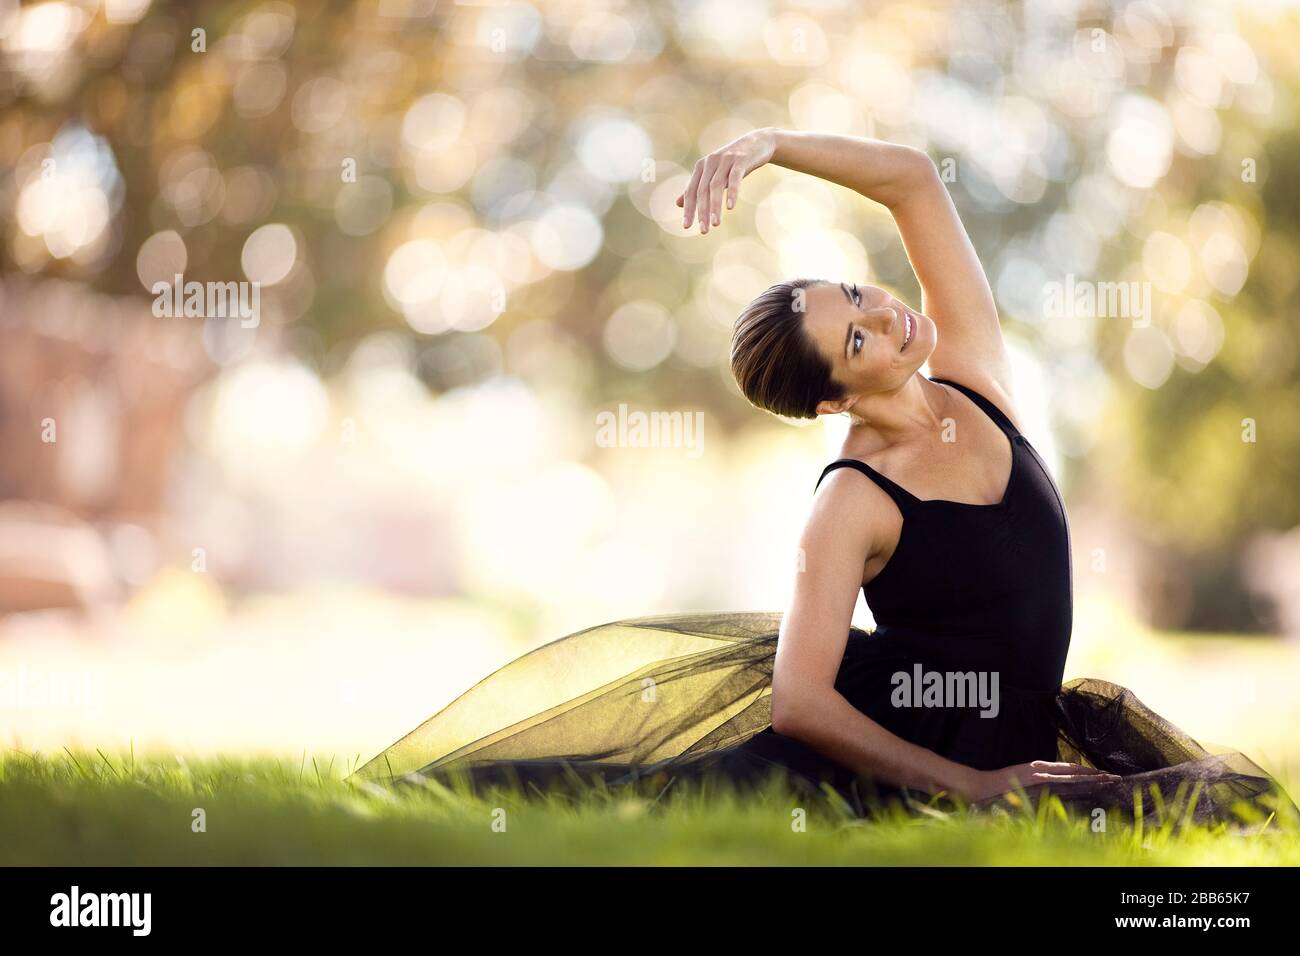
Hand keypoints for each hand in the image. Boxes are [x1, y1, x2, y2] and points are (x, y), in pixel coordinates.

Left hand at [676, 128, 776, 234]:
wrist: (758, 143)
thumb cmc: (733, 164)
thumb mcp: (713, 175)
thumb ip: (697, 188)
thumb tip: (677, 203)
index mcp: (701, 167)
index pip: (691, 191)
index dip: (688, 209)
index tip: (686, 227)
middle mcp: (710, 162)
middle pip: (702, 190)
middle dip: (702, 211)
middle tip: (703, 230)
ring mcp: (725, 160)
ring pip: (716, 186)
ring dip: (715, 206)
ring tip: (716, 224)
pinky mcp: (740, 160)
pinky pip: (734, 178)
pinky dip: (732, 192)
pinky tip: (730, 207)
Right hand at [960, 760, 1121, 801]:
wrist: (981, 785)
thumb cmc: (999, 787)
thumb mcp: (1021, 782)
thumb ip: (1036, 783)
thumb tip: (1049, 787)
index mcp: (1040, 768)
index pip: (1069, 770)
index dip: (1087, 772)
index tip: (1103, 774)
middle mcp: (1042, 768)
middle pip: (1074, 771)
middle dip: (1096, 774)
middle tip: (1116, 776)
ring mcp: (1038, 773)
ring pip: (1071, 774)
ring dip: (1091, 776)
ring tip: (1108, 778)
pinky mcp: (1034, 778)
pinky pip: (1058, 780)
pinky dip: (1073, 779)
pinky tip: (1085, 780)